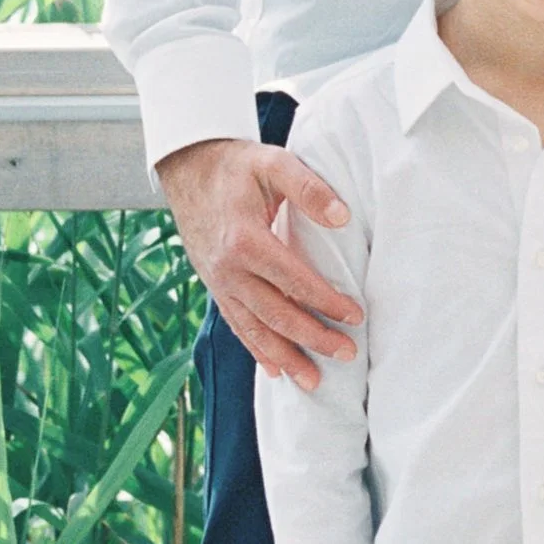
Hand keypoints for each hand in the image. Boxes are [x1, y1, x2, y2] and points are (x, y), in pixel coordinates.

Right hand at [158, 135, 360, 385]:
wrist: (188, 167)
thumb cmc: (237, 165)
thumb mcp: (274, 163)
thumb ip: (309, 188)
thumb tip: (343, 217)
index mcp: (246, 240)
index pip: (295, 281)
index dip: (327, 302)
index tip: (355, 317)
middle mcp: (229, 269)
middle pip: (277, 314)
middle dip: (313, 338)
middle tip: (347, 353)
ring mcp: (219, 282)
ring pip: (255, 329)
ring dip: (286, 357)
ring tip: (313, 381)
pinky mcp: (215, 286)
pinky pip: (236, 324)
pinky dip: (256, 349)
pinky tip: (275, 369)